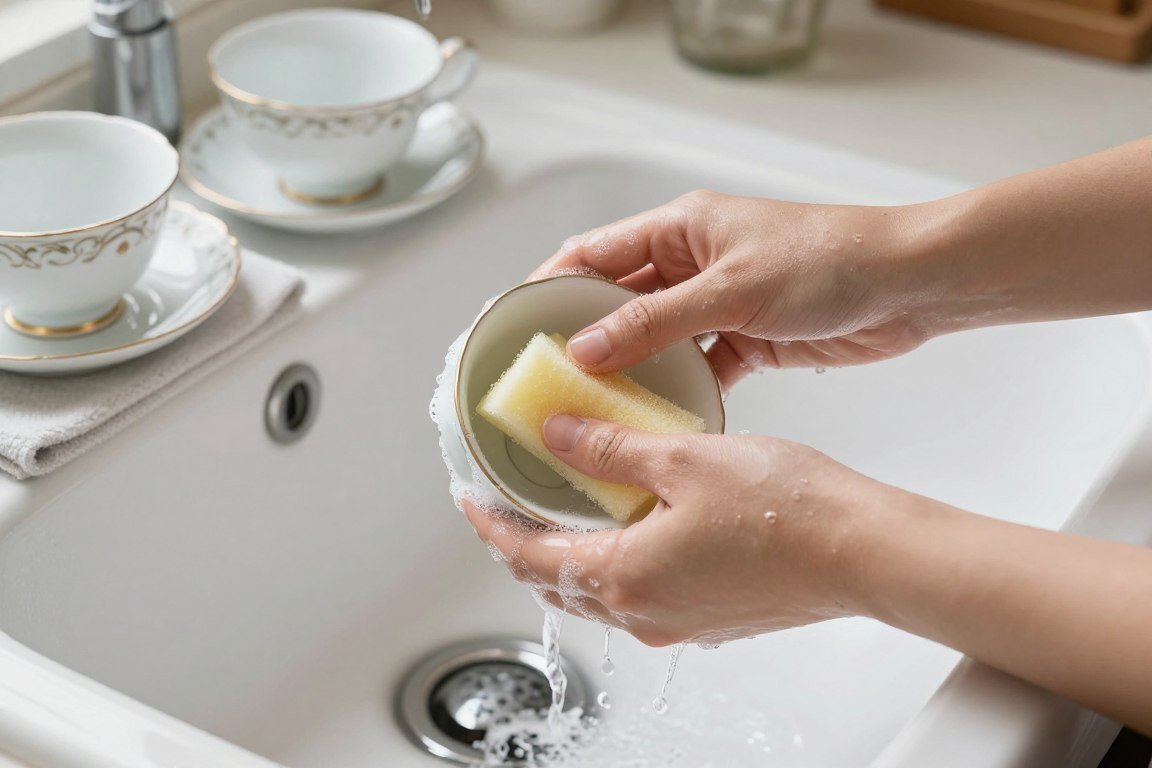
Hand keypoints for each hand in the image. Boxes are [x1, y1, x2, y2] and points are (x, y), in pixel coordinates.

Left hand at [463, 415, 890, 645]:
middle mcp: (646, 613)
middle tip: (506, 508)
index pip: (530, 555)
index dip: (492, 526)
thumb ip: (610, 450)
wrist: (864, 552)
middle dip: (524, 546)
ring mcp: (682, 622)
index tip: (470, 501)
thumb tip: (559, 436)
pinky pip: (643, 593)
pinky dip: (618, 562)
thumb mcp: (682, 460)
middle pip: (559, 582)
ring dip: (570, 556)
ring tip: (561, 513)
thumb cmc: (788, 510)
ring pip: (601, 591)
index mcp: (626, 577)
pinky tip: (634, 527)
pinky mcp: (713, 616)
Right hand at [533, 191, 937, 390]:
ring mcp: (718, 304)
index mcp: (681, 228)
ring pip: (656, 340)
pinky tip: (661, 420)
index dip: (550, 284)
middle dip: (585, 337)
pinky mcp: (747, 339)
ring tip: (594, 408)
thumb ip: (655, 321)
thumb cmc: (829, 261)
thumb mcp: (731, 290)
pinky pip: (698, 368)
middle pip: (619, 301)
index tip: (517, 322)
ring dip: (631, 371)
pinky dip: (681, 392)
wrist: (909, 286)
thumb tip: (586, 348)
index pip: (594, 253)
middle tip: (549, 379)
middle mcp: (693, 263)